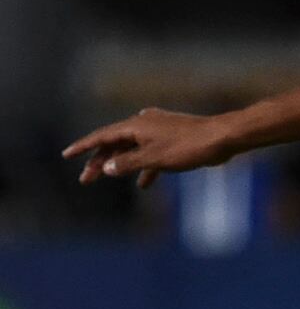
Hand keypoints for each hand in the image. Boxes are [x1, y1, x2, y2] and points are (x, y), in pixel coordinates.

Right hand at [62, 109, 244, 188]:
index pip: (102, 136)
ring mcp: (159, 131)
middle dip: (99, 160)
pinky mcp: (173, 140)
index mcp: (136, 125)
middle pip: (115, 143)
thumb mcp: (154, 158)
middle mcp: (144, 124)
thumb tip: (106, 167)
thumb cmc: (189, 146)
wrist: (223, 138)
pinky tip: (144, 184)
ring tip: (107, 178)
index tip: (67, 155)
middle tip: (85, 179)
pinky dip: (145, 167)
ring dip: (120, 164)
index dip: (83, 147)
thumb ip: (127, 163)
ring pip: (132, 149)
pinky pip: (152, 154)